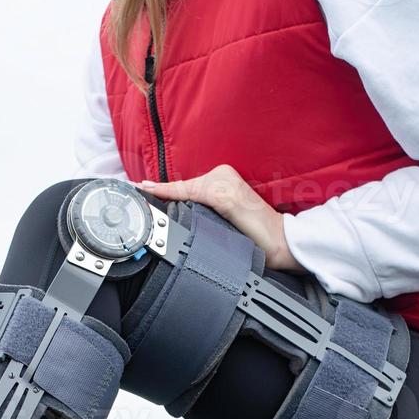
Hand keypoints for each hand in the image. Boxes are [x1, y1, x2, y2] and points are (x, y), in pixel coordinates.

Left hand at [139, 165, 301, 271]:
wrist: (280, 243)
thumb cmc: (255, 235)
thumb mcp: (226, 218)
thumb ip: (207, 211)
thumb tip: (179, 216)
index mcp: (225, 178)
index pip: (188, 185)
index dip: (163, 187)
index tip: (140, 185)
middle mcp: (224, 175)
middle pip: (183, 187)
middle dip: (162, 193)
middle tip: (138, 190)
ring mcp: (224, 183)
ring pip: (184, 189)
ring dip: (163, 193)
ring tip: (143, 191)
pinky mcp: (223, 194)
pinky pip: (189, 192)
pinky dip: (169, 192)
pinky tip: (151, 190)